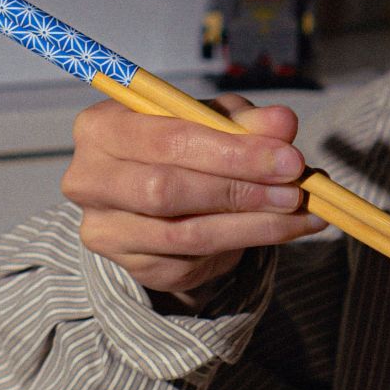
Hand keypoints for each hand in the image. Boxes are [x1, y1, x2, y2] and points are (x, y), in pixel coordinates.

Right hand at [61, 94, 328, 301]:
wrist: (163, 198)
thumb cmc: (186, 145)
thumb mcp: (215, 122)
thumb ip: (247, 122)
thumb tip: (283, 123)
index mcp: (101, 127)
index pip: (166, 140)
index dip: (231, 152)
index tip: (289, 158)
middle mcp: (90, 180)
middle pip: (167, 190)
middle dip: (241, 190)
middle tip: (297, 190)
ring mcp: (107, 230)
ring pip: (186, 234)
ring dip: (254, 225)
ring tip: (300, 212)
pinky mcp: (136, 268)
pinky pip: (196, 261)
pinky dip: (248, 245)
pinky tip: (283, 230)